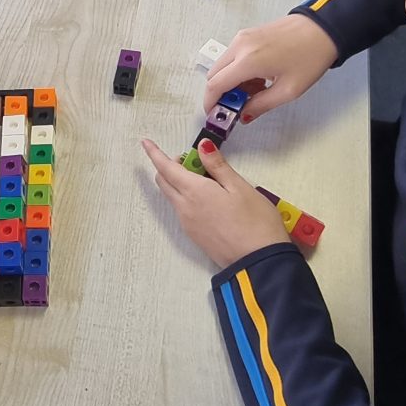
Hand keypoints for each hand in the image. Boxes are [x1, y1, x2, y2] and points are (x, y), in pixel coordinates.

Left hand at [142, 137, 287, 265]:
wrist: (258, 262)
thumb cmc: (255, 222)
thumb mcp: (240, 187)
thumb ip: (218, 166)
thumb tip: (202, 147)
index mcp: (194, 192)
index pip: (166, 168)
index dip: (155, 153)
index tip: (146, 143)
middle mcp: (185, 208)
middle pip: (165, 182)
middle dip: (170, 166)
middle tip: (193, 160)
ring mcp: (188, 224)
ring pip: (173, 197)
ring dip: (180, 183)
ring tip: (209, 179)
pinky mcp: (194, 236)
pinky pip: (182, 210)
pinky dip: (187, 198)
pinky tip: (210, 199)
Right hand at [205, 14, 336, 119]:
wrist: (323, 29)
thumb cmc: (310, 56)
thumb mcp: (288, 90)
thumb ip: (260, 105)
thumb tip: (244, 114)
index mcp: (248, 61)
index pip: (215, 85)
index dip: (210, 102)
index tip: (214, 114)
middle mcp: (240, 46)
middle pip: (214, 74)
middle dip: (221, 93)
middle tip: (238, 105)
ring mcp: (243, 37)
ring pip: (223, 65)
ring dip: (231, 81)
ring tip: (256, 90)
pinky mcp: (248, 33)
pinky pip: (232, 55)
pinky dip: (237, 69)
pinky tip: (258, 77)